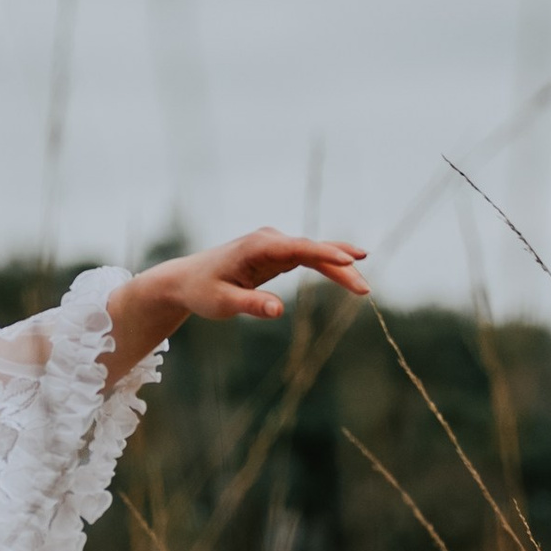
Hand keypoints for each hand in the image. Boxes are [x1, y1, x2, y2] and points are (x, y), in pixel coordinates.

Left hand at [107, 228, 369, 379]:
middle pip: (312, 251)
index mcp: (255, 247)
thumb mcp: (222, 303)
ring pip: (314, 254)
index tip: (349, 259)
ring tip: (363, 288)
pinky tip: (349, 270)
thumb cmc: (202, 291)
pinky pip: (309, 258)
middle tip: (364, 289)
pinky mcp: (277, 254)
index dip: (324, 253)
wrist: (186, 279)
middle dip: (339, 267)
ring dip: (339, 267)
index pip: (297, 248)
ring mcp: (274, 245)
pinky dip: (328, 265)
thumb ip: (250, 305)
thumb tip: (278, 311)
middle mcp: (268, 240)